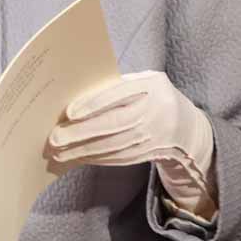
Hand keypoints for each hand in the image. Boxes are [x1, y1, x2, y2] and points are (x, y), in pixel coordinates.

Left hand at [46, 70, 217, 218]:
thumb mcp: (143, 82)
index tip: (69, 113)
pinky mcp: (147, 153)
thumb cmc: (152, 96)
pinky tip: (78, 157)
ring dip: (84, 150)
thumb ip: (117, 85)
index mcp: (152, 86)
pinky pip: (118, 157)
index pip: (119, 94)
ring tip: (60, 152)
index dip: (94, 104)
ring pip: (114, 145)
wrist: (185, 125)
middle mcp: (155, 111)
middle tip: (55, 138)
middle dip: (82, 132)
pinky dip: (95, 158)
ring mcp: (153, 135)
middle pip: (114, 123)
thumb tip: (77, 96)